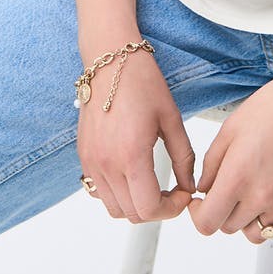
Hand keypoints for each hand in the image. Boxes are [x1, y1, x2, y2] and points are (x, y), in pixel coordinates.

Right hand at [77, 49, 196, 223]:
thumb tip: (188, 185)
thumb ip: (183, 157)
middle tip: (172, 191)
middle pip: (131, 214)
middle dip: (156, 209)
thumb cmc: (142, 82)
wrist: (110, 60)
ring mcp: (91, 162)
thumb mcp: (171, 118)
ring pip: (113, 207)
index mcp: (131, 156)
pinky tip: (131, 175)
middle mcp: (106, 164)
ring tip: (152, 185)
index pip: (148, 208)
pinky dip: (116, 194)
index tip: (182, 194)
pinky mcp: (84, 156)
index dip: (171, 209)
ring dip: (135, 204)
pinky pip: (97, 191)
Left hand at [186, 71, 272, 244]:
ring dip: (248, 220)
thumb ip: (211, 165)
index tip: (201, 202)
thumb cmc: (272, 107)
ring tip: (253, 194)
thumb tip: (204, 191)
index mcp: (237, 177)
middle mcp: (262, 196)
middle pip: (230, 228)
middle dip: (223, 211)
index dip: (198, 214)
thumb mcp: (230, 129)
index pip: (207, 223)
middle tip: (231, 187)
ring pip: (257, 234)